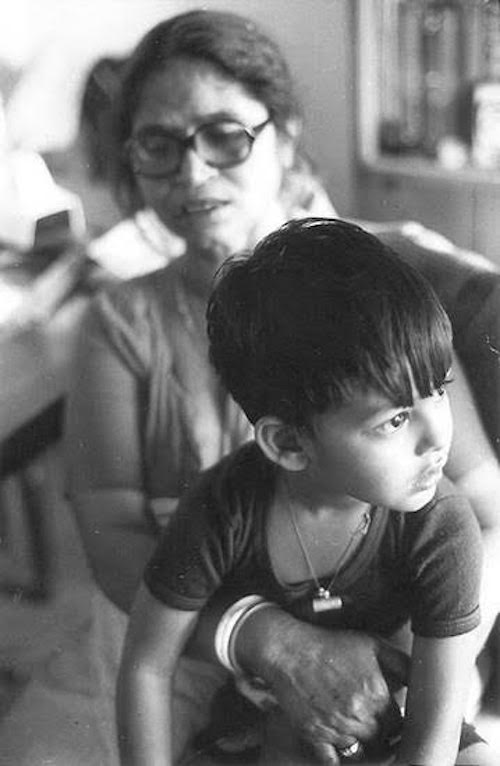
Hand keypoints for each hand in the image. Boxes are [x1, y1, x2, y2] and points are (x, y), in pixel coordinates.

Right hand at [260, 620, 407, 763]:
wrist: (290, 649)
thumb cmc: (331, 645)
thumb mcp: (372, 644)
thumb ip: (402, 663)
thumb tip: (421, 679)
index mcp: (376, 695)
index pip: (399, 724)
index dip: (397, 721)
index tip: (393, 717)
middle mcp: (359, 716)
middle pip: (382, 742)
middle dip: (382, 734)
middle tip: (378, 726)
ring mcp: (336, 728)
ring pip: (361, 753)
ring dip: (364, 746)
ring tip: (361, 733)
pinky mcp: (315, 736)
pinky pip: (333, 761)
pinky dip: (339, 758)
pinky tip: (341, 747)